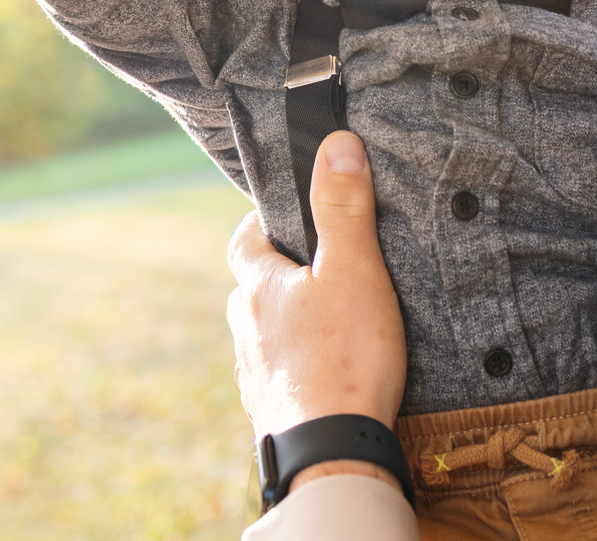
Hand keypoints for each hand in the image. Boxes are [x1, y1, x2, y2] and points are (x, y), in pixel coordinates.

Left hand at [226, 131, 406, 492]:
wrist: (330, 452)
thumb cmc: (342, 357)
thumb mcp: (353, 269)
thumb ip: (343, 208)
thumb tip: (336, 145)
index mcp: (258, 289)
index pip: (243, 240)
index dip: (263, 223)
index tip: (288, 215)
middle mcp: (244, 331)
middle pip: (253, 290)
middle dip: (281, 276)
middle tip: (323, 270)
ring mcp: (254, 375)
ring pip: (263, 337)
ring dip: (288, 327)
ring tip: (330, 325)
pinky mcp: (271, 414)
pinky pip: (279, 379)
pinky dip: (297, 370)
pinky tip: (326, 376)